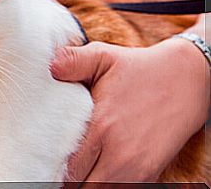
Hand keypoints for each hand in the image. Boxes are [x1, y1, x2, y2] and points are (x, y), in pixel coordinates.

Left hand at [50, 39, 209, 181]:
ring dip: (86, 184)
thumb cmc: (139, 68)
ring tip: (76, 169)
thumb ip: (73, 61)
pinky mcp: (151, 172)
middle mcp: (119, 154)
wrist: (187, 79)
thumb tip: (49, 68)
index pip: (67, 167)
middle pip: (81, 186)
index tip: (45, 157)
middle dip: (67, 179)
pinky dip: (106, 185)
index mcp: (101, 127)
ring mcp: (137, 168)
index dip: (53, 165)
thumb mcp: (104, 56)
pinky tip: (96, 171)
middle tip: (56, 165)